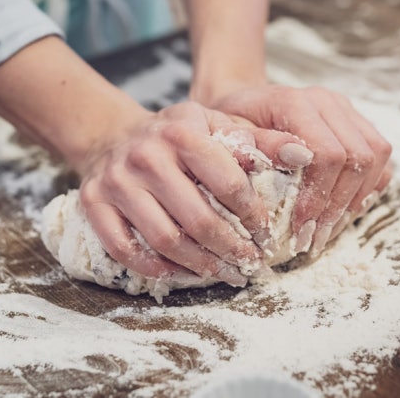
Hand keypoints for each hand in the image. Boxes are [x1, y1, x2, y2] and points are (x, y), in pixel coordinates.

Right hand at [77, 101, 307, 283]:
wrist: (113, 135)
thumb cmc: (175, 135)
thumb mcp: (216, 125)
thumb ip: (259, 140)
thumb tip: (305, 154)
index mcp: (182, 131)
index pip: (228, 182)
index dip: (253, 215)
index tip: (267, 235)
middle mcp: (146, 155)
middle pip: (197, 219)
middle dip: (231, 249)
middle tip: (250, 265)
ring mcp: (117, 182)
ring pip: (164, 239)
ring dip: (199, 265)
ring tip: (223, 273)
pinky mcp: (95, 204)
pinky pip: (126, 250)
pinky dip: (157, 269)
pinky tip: (181, 273)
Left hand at [209, 85, 392, 255]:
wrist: (242, 106)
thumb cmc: (230, 125)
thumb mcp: (229, 137)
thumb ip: (259, 146)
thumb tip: (298, 158)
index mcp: (295, 102)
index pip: (327, 153)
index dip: (318, 196)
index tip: (300, 228)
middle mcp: (327, 102)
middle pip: (357, 157)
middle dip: (337, 206)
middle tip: (314, 239)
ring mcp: (346, 110)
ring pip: (376, 156)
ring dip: (355, 200)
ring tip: (327, 231)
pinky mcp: (356, 122)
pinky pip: (379, 158)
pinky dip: (366, 188)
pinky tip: (341, 212)